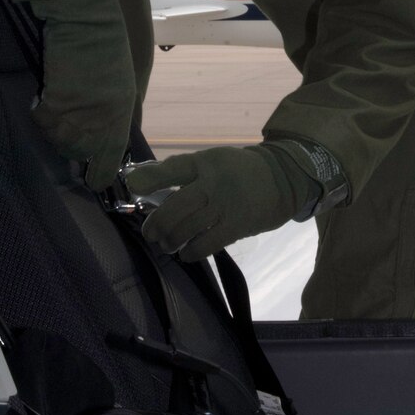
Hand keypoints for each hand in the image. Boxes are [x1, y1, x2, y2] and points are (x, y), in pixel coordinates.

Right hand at [9, 0, 136, 189]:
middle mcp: (103, 120)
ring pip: (59, 140)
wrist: (88, 20)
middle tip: (71, 131)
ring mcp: (79, 113)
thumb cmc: (111, 46)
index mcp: (123, 115)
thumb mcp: (126, 82)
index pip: (111, 159)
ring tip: (60, 111)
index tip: (94, 182)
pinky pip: (43, 120)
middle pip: (80, 152)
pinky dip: (42, 112)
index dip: (101, 173)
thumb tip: (116, 136)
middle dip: (75, 148)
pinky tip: (48, 96)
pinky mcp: (57, 101)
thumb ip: (122, 112)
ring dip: (56, 130)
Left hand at [128, 142, 329, 261]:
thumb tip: (144, 180)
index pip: (174, 169)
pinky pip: (208, 244)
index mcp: (205, 162)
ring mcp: (226, 205)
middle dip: (157, 223)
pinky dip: (192, 252)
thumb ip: (183, 171)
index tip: (132, 185)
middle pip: (176, 206)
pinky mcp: (237, 225)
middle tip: (150, 233)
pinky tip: (186, 253)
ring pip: (188, 228)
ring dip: (171, 240)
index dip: (151, 178)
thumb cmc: (238, 171)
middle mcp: (214, 183)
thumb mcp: (213, 160)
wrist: (282, 179)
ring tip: (166, 245)